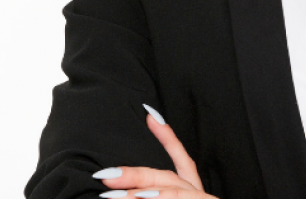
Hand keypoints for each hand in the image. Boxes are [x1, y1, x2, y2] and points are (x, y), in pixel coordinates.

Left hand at [92, 104, 218, 198]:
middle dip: (135, 174)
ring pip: (171, 192)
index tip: (150, 115)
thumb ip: (161, 187)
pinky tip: (138, 198)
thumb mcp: (183, 195)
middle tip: (105, 175)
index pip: (182, 160)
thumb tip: (128, 190)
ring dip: (140, 192)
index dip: (167, 136)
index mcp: (196, 193)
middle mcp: (201, 196)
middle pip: (168, 177)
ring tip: (111, 195)